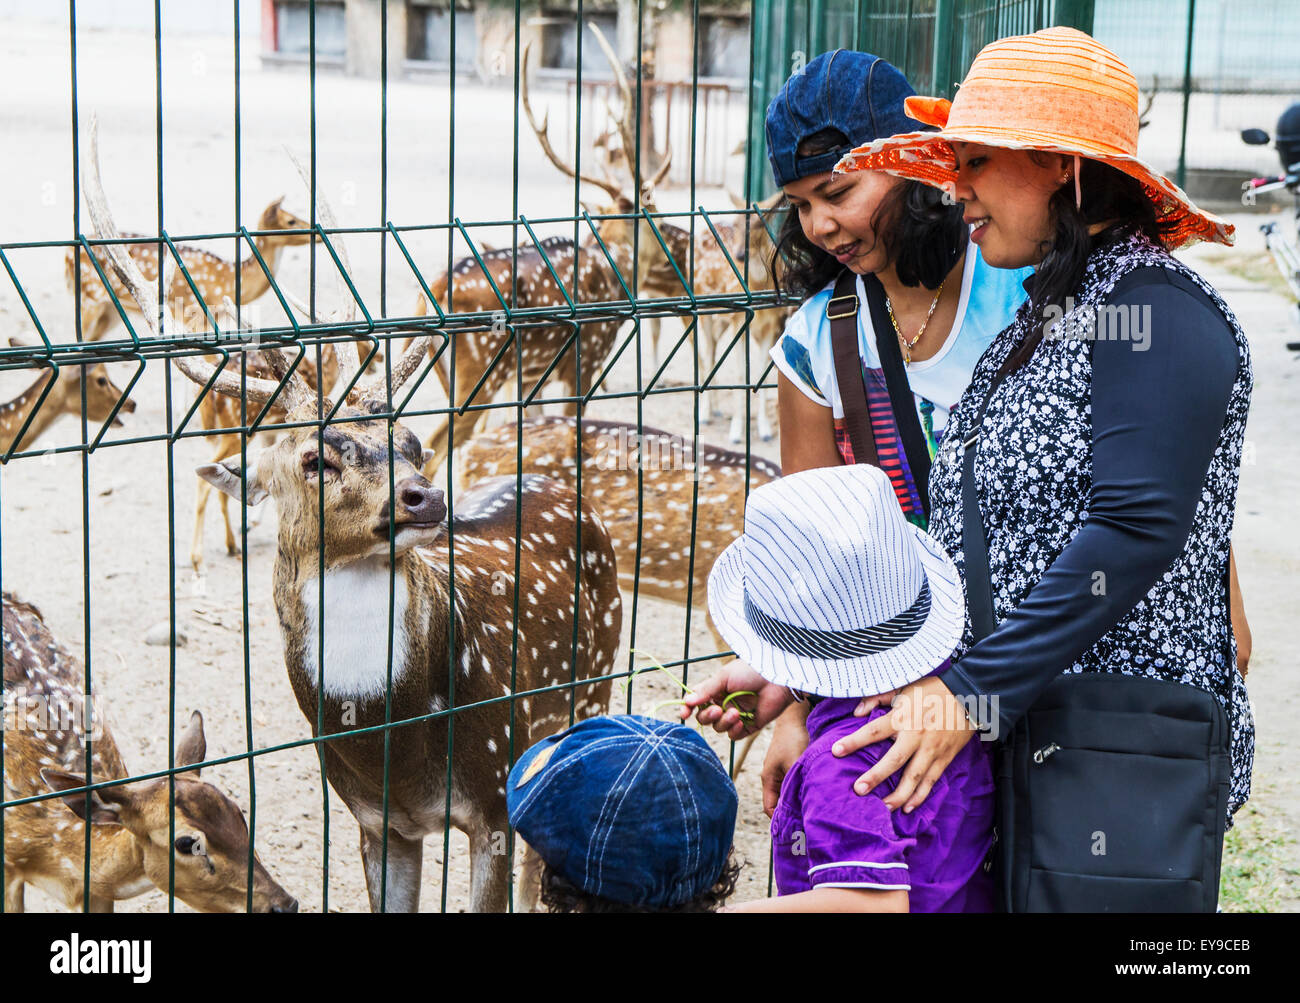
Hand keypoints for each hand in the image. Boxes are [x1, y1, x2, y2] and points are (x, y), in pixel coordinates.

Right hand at [680, 660, 792, 740]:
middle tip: (717, 710)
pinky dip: (734, 731)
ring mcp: (736, 715)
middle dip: (707, 716)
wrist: (776, 677)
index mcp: (715, 690)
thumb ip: (706, 691)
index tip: (685, 713)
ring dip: (723, 722)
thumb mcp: (724, 677)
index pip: (696, 702)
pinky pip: (734, 735)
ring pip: (718, 728)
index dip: (688, 709)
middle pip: (704, 718)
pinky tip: (741, 722)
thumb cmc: (750, 671)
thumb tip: (687, 701)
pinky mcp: (749, 725)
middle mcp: (723, 703)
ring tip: (736, 713)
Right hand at [760, 704, 809, 817]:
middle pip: (780, 803)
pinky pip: (797, 783)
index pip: (770, 809)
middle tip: (810, 825)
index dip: (780, 821)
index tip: (797, 830)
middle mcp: (774, 777)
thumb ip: (796, 785)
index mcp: (769, 779)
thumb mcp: (795, 764)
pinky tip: (819, 793)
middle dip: (792, 813)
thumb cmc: (794, 738)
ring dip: (800, 800)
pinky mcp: (793, 764)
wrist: (798, 714)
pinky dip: (805, 789)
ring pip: (790, 793)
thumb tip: (804, 809)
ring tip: (816, 811)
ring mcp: (783, 770)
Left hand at [831, 676, 975, 812]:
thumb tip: (856, 712)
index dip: (854, 741)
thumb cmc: (931, 690)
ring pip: (914, 777)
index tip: (836, 751)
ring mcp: (932, 749)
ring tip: (883, 807)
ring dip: (898, 794)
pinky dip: (920, 796)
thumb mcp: (902, 688)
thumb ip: (877, 699)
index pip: (874, 731)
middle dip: (876, 776)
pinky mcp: (945, 758)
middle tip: (859, 789)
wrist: (968, 694)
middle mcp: (916, 735)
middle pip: (894, 760)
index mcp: (902, 717)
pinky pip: (931, 781)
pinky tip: (907, 807)